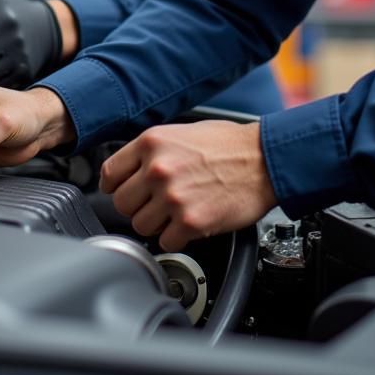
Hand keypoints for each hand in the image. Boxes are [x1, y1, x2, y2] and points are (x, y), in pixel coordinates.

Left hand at [99, 120, 278, 251]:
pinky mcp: (190, 222)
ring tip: (175, 214)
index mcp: (152, 143)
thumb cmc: (228, 145)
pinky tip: (189, 224)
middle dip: (137, 207)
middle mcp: (158, 168)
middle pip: (122, 204)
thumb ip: (153, 151)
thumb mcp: (181, 133)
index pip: (109, 174)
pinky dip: (176, 238)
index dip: (114, 186)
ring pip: (140, 226)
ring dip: (156, 224)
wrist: (264, 159)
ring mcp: (173, 196)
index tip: (122, 192)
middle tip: (155, 204)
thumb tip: (132, 170)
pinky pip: (165, 242)